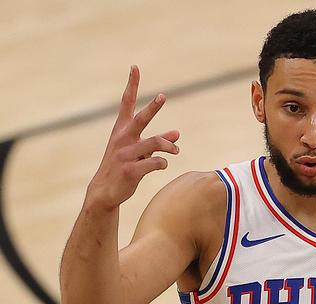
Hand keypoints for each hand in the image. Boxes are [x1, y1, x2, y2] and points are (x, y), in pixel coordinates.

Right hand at [87, 65, 179, 209]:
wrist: (105, 191)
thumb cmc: (123, 167)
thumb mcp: (139, 151)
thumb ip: (158, 141)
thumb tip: (177, 134)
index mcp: (121, 130)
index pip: (127, 103)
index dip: (132, 85)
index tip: (135, 67)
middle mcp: (123, 139)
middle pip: (140, 119)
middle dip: (152, 108)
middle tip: (163, 96)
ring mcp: (125, 154)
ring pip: (155, 143)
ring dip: (169, 146)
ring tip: (176, 150)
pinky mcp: (130, 170)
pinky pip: (155, 163)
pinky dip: (163, 163)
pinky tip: (163, 165)